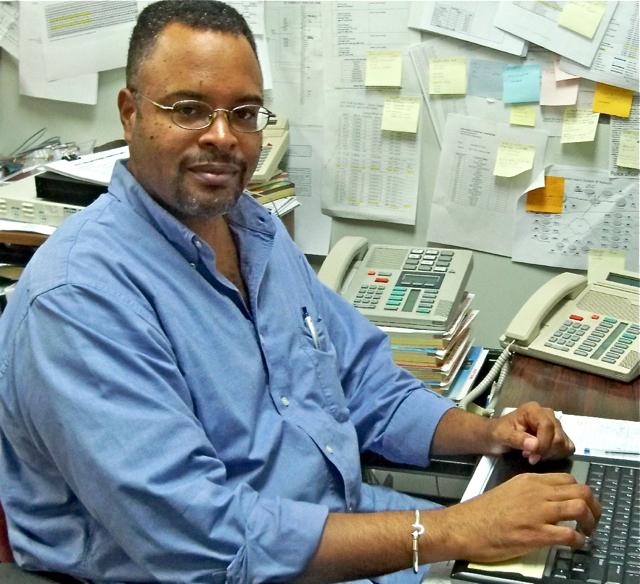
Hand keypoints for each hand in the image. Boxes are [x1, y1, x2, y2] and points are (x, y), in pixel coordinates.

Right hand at [431, 472, 600, 562]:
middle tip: (592, 518)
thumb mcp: (508, 491)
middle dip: (593, 506)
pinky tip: (575, 544)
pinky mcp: (536, 533)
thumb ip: (529, 492)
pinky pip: (569, 534)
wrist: (465, 526)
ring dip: (590, 522)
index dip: (581, 492)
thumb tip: (549, 502)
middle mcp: (536, 493)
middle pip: (580, 491)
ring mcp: (537, 512)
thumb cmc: (483, 512)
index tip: (582, 503)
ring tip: (587, 531)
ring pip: (579, 508)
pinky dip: (579, 541)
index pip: (568, 479)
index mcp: (529, 480)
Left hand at [486, 402, 573, 463]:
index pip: (547, 426)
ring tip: (532, 455)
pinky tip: (542, 455)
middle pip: (558, 436)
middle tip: (529, 457)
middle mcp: (547, 414)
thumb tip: (535, 445)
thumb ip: (517, 439)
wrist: (495, 436)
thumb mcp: (502, 436)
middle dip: (545, 451)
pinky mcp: (558, 435)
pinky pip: (567, 447)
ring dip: (550, 454)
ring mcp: (554, 424)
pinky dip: (557, 455)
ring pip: (564, 443)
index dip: (543, 444)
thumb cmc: (497, 433)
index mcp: (533, 410)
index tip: (532, 458)